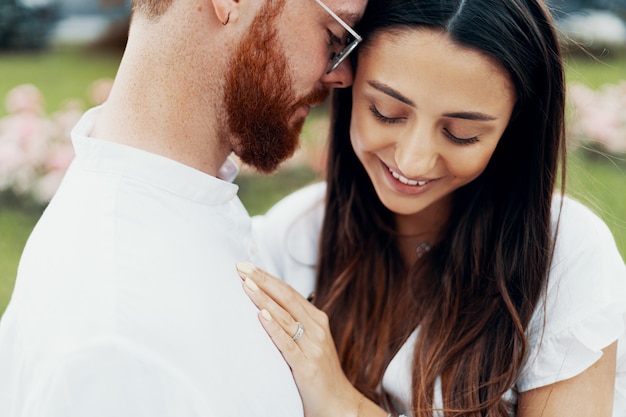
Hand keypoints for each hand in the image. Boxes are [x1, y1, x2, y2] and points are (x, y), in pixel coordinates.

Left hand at [236, 261, 362, 416]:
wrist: (339, 403)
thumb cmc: (320, 372)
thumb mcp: (311, 342)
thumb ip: (295, 323)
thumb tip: (269, 305)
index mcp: (318, 320)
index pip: (289, 292)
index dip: (268, 277)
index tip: (248, 267)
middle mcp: (317, 329)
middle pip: (286, 298)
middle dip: (262, 281)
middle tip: (242, 267)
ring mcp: (313, 347)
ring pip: (285, 317)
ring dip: (264, 299)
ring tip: (246, 284)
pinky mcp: (306, 366)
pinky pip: (287, 343)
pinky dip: (274, 328)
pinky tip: (261, 316)